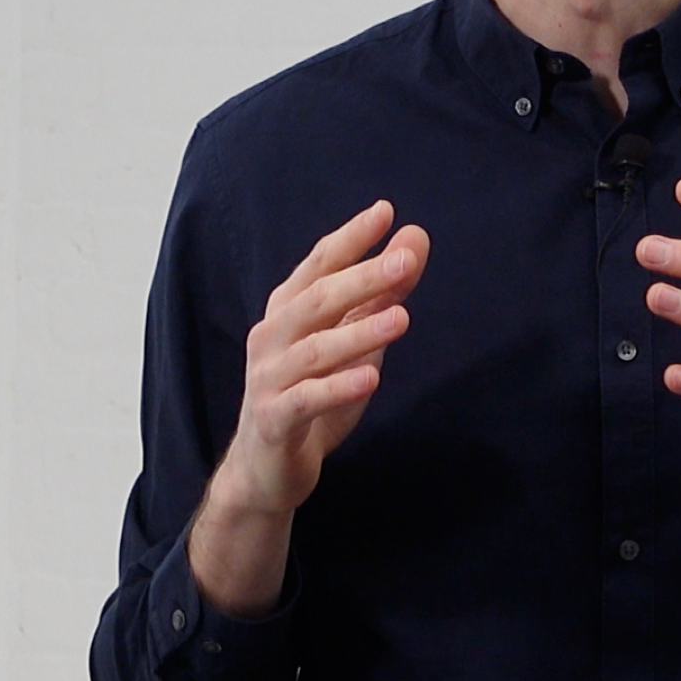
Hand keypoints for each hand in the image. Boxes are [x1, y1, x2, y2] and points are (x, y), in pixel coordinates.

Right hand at [210, 200, 428, 521]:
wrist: (266, 468)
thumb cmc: (312, 395)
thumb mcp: (353, 341)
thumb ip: (381, 294)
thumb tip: (414, 241)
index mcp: (288, 310)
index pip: (318, 264)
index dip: (350, 239)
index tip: (386, 212)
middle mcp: (272, 337)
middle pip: (317, 300)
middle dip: (362, 278)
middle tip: (404, 260)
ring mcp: (269, 379)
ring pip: (315, 350)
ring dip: (358, 332)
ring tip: (402, 318)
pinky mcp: (274, 420)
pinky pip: (306, 400)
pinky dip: (337, 388)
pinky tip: (369, 377)